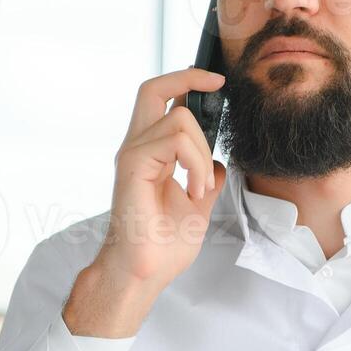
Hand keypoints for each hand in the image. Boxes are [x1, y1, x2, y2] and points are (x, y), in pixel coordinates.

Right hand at [63, 68, 227, 337]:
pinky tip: (195, 190)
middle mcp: (137, 148)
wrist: (144, 272)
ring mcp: (133, 156)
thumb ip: (205, 179)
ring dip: (204, 154)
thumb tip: (218, 165)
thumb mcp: (197, 206)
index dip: (187, 82)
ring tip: (201, 187)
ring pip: (179, 120)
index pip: (161, 100)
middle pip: (153, 89)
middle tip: (218, 87)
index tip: (217, 84)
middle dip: (189, 77)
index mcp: (149, 153)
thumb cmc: (162, 246)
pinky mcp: (132, 167)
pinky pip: (175, 141)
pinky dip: (195, 164)